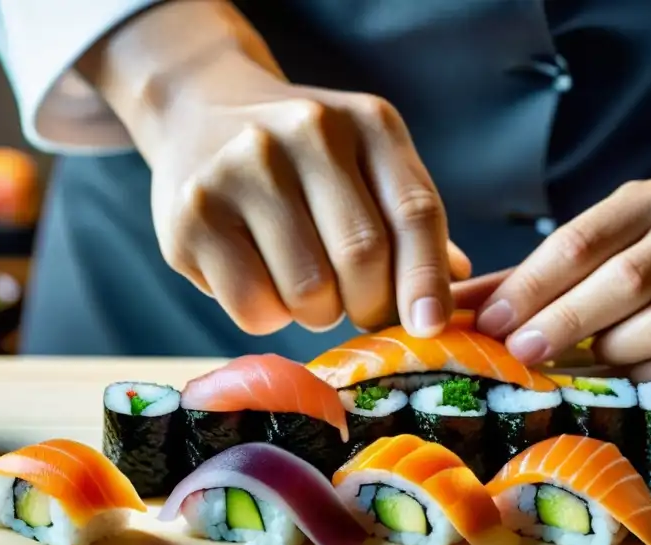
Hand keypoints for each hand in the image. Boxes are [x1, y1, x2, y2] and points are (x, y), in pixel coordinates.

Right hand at [77, 1, 467, 336]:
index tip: (429, 328)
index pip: (415, 213)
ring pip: (308, 291)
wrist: (201, 110)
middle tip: (359, 308)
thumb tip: (457, 288)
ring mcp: (242, 168)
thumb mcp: (369, 165)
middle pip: (362, 258)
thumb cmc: (305, 158)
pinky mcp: (192, 214)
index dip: (426, 280)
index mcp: (367, 123)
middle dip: (369, 306)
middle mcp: (306, 132)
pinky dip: (268, 315)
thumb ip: (411, 223)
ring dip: (317, 312)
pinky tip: (262, 281)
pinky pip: (253, 305)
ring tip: (306, 287)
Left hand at [471, 178, 650, 380]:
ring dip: (608, 355)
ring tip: (577, 366)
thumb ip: (526, 279)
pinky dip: (648, 378)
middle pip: (623, 283)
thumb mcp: (594, 252)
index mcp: (649, 200)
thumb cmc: (647, 263)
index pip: (579, 241)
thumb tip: (451, 307)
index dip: (531, 286)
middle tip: (520, 354)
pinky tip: (623, 379)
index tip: (491, 323)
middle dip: (563, 324)